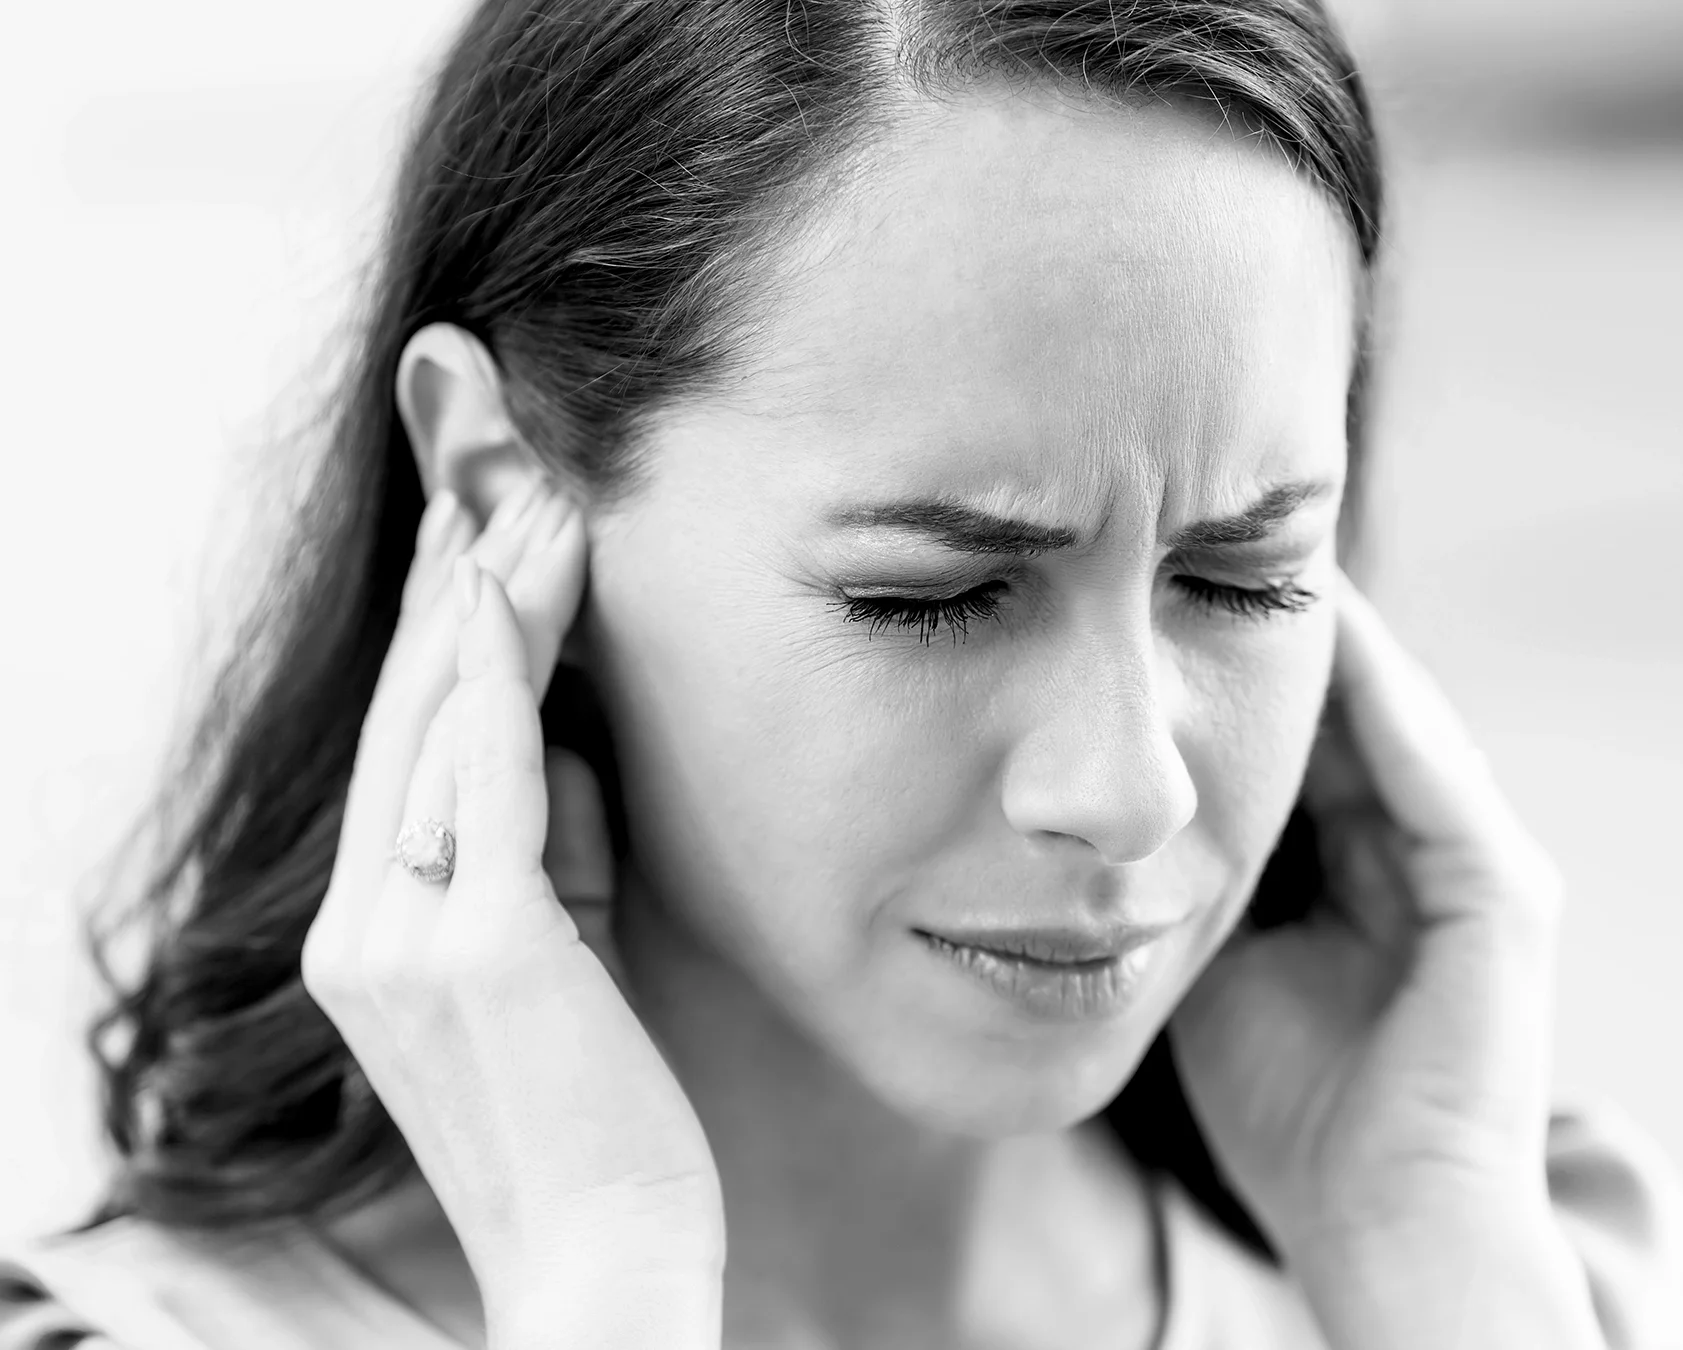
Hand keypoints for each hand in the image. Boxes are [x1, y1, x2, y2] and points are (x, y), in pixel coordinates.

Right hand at [300, 481, 722, 1344]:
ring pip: (440, 721)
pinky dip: (502, 666)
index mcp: (374, 934)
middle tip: (492, 447)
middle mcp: (363, 927)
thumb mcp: (565, 960)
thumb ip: (555, 855)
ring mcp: (404, 938)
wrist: (605, 1265)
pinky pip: (487, 776)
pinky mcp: (476, 947)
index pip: (409, 744)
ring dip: (488, 589)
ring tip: (533, 480)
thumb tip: (580, 748)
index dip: (446, 623)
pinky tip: (521, 573)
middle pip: (408, 710)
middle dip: (455, 571)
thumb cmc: (599, 1123)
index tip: (483, 516)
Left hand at [1170, 569, 1566, 1253]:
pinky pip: (1436, 773)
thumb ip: (1190, 877)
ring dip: (1335, 640)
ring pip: (1396, 721)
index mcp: (1365, 870)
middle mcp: (1429, 850)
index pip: (1303, 738)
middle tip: (1206, 532)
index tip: (1163, 589)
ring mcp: (1478, 865)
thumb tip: (1108, 806)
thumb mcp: (1216, 961)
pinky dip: (1384, 703)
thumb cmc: (1289, 1113)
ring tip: (1268, 549)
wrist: (1376, 1220)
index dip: (1236, 664)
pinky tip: (1329, 631)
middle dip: (1279, 628)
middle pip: (1349, 711)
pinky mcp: (1506, 892)